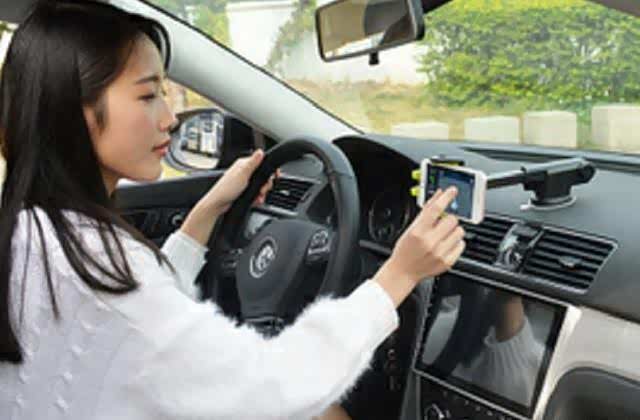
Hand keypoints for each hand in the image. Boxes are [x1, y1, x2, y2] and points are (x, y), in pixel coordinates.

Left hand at [200, 149, 276, 216]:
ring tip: (258, 196)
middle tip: (262, 190)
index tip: (274, 176)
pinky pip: (256, 193)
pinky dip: (258, 197)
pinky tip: (256, 200)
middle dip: (265, 185)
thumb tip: (260, 151)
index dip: (269, 171)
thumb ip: (253, 163)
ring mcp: (245, 182)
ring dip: (262, 192)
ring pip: (260, 186)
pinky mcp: (244, 191)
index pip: (262, 163)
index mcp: (244, 165)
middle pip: (263, 176)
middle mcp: (244, 172)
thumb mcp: (242, 174)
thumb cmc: (226, 189)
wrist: (218, 204)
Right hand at [373, 187, 465, 306]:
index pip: (436, 209)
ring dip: (453, 230)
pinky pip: (461, 245)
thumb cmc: (405, 250)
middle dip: (448, 219)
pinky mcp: (448, 262)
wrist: (403, 272)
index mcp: (418, 232)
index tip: (452, 191)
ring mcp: (440, 253)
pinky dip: (455, 242)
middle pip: (452, 220)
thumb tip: (438, 195)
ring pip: (459, 231)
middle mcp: (430, 242)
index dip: (446, 197)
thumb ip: (426, 211)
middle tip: (442, 224)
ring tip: (443, 236)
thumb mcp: (410, 228)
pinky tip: (445, 245)